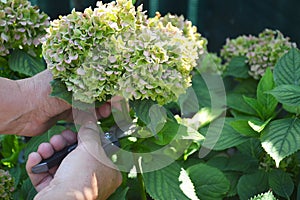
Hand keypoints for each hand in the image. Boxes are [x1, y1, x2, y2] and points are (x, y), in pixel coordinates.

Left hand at [0, 70, 121, 135]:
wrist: (21, 110)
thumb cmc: (44, 92)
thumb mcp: (73, 88)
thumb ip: (95, 90)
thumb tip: (116, 93)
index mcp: (73, 72)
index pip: (99, 78)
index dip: (111, 87)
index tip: (121, 96)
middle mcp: (72, 85)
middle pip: (97, 92)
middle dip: (107, 100)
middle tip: (113, 107)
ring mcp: (69, 100)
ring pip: (91, 105)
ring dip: (100, 110)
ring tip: (104, 114)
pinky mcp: (65, 113)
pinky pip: (82, 116)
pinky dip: (89, 118)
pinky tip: (94, 120)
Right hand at [26, 122, 121, 199]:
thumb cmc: (82, 177)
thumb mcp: (90, 147)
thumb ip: (90, 132)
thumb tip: (90, 122)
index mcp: (107, 172)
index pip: (98, 151)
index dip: (86, 139)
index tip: (77, 131)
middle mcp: (91, 181)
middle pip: (76, 155)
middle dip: (63, 143)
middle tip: (58, 139)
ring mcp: (73, 187)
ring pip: (59, 163)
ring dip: (49, 151)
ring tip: (46, 148)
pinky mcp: (55, 192)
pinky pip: (46, 175)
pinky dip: (39, 165)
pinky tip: (36, 157)